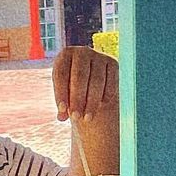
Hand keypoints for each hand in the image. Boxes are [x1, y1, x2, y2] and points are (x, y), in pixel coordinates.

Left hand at [52, 46, 119, 175]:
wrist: (95, 96)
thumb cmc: (75, 103)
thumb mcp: (66, 103)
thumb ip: (62, 106)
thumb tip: (60, 123)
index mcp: (63, 57)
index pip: (60, 73)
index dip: (60, 94)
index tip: (62, 116)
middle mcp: (82, 52)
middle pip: (79, 75)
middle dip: (77, 98)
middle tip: (75, 119)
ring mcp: (100, 57)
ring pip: (96, 79)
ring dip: (90, 101)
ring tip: (85, 119)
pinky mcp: (116, 65)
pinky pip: (111, 82)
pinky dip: (105, 97)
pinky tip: (101, 109)